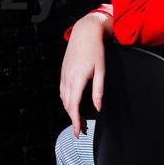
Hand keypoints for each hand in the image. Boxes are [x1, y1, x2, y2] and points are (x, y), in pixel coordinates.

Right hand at [59, 14, 109, 136]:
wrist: (84, 33)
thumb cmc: (95, 50)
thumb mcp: (101, 70)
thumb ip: (98, 90)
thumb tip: (98, 108)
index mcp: (77, 79)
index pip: (74, 106)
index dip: (75, 121)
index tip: (78, 131)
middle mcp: (67, 78)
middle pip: (67, 105)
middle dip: (74, 119)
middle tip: (81, 130)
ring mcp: (63, 75)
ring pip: (64, 99)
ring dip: (70, 111)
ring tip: (79, 119)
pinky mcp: (63, 72)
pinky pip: (62, 91)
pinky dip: (66, 101)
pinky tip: (72, 104)